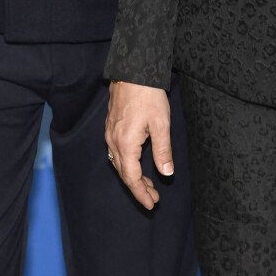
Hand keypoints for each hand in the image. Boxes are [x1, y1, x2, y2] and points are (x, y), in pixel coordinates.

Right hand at [104, 80, 173, 211]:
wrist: (133, 71)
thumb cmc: (148, 95)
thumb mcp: (161, 124)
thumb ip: (163, 151)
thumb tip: (166, 174)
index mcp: (126, 144)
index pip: (132, 178)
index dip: (141, 194)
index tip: (151, 204)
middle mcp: (113, 142)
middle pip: (124, 174)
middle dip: (138, 188)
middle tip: (153, 198)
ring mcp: (110, 134)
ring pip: (119, 164)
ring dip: (133, 177)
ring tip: (148, 184)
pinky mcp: (111, 127)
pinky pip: (116, 153)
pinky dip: (127, 164)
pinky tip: (137, 164)